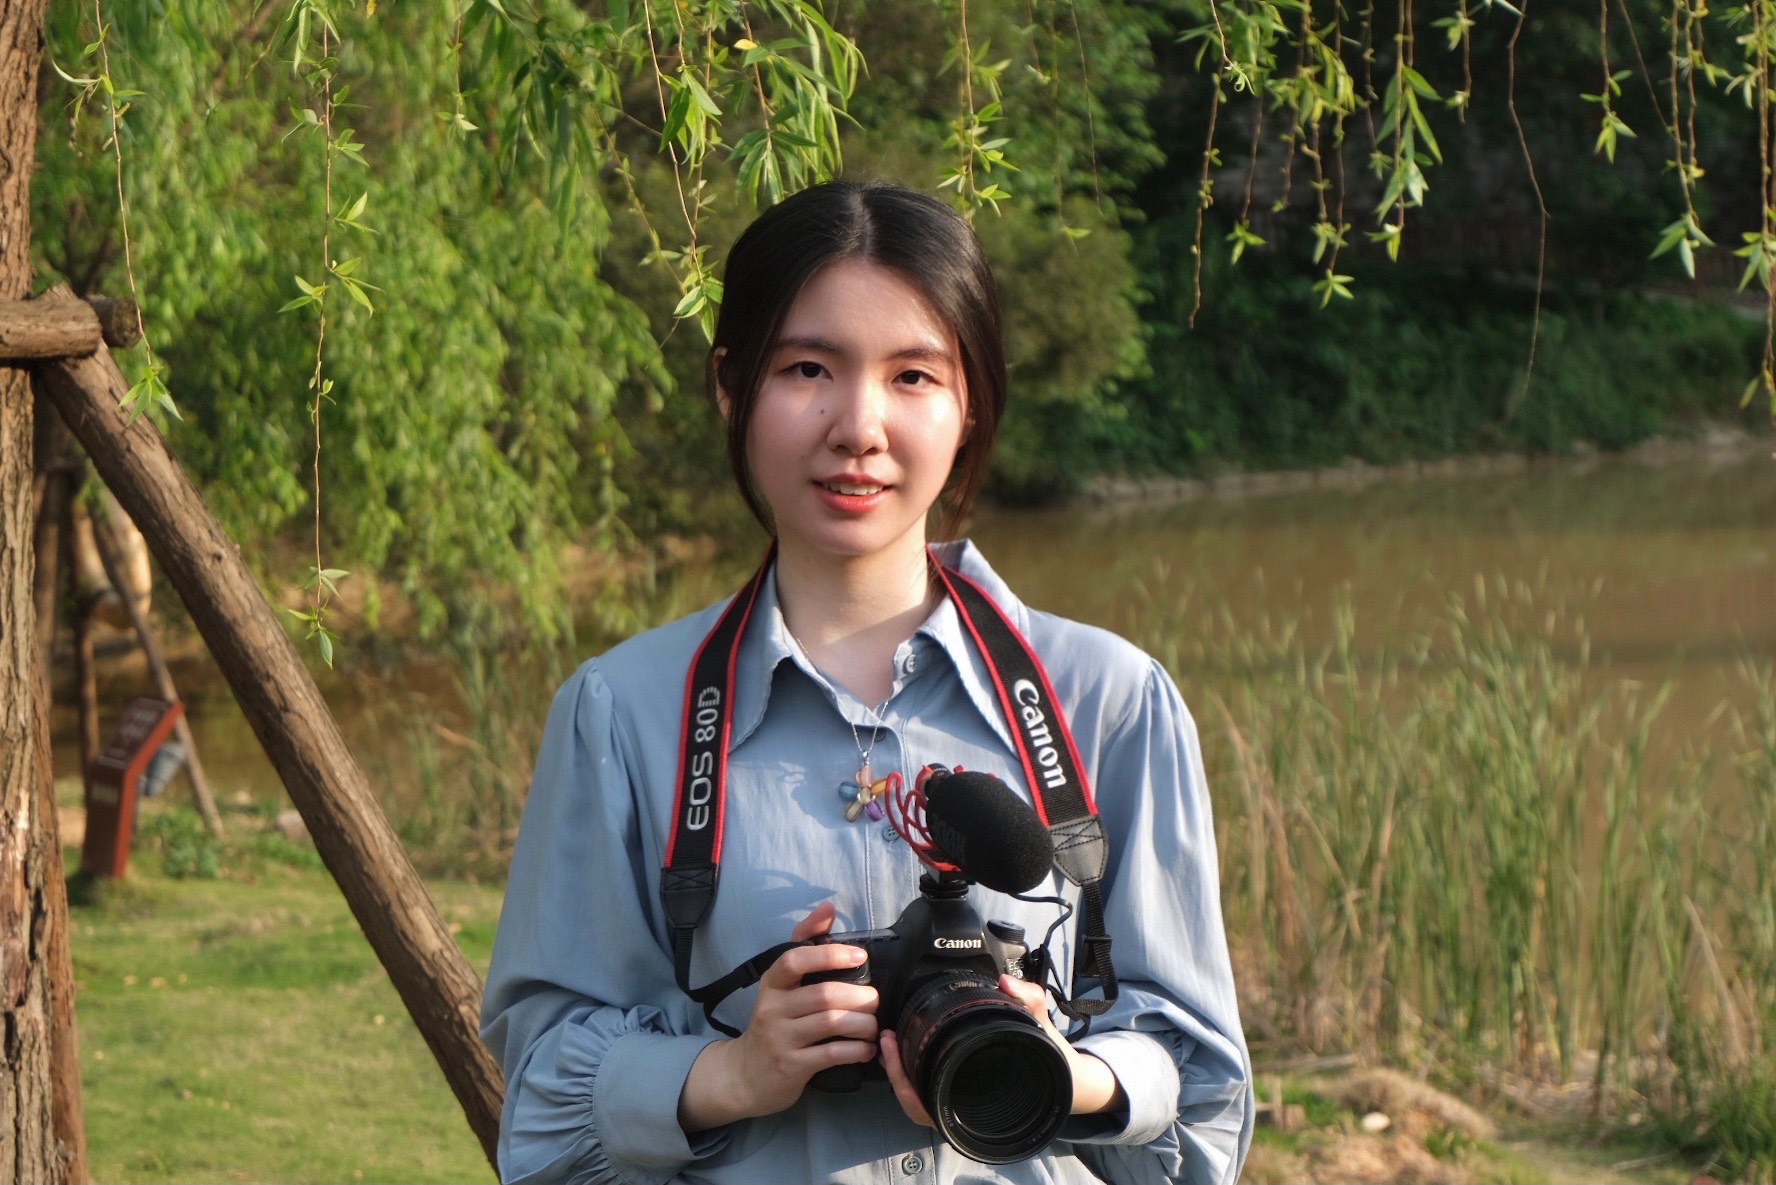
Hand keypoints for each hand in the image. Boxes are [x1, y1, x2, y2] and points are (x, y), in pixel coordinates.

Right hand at [678, 902, 880, 1132]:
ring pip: (832, 1023)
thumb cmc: (774, 1022)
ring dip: (863, 1023)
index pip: (795, 960)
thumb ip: (805, 944)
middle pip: (824, 995)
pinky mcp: (791, 1067)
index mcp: (772, 984)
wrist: (746, 1074)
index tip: (860, 956)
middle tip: (875, 1000)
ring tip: (873, 1025)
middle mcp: (772, 1009)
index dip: (829, 955)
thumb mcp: (782, 985)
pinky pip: (832, 1054)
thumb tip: (827, 907)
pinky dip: (857, 1050)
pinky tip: (866, 1048)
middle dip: (860, 997)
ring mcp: (781, 1039)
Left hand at [878, 974, 1123, 1129]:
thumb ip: (1028, 1001)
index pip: (929, 1106)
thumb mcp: (1041, 1028)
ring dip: (900, 1075)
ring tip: (889, 1042)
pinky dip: (912, 1076)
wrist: (1069, 1081)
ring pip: (919, 1101)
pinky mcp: (960, 1094)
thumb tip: (1007, 982)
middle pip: (916, 1105)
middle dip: (895, 1074)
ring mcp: (961, 1104)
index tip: (893, 1049)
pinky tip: (905, 1050)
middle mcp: (966, 1108)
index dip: (905, 1084)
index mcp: (979, 1101)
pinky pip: (928, 1093)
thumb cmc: (1050, 1061)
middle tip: (886, 1039)